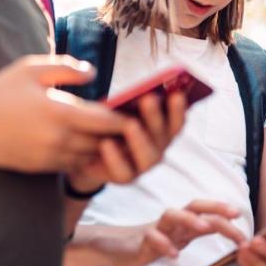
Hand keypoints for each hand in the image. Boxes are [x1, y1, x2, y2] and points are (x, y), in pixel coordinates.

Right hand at [0, 55, 126, 172]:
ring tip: (112, 132)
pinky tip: (87, 141)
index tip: (138, 110)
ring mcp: (49, 157)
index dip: (125, 117)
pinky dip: (83, 154)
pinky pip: (72, 164)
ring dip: (101, 146)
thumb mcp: (31, 69)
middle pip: (103, 141)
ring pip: (90, 156)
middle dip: (117, 133)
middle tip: (133, 121)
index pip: (106, 121)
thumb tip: (94, 73)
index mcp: (59, 113)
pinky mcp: (41, 168)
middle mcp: (58, 140)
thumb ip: (67, 68)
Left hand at [67, 90, 187, 192]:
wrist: (85, 150)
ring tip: (130, 124)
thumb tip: (136, 88)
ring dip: (140, 139)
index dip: (180, 108)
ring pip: (150, 156)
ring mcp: (144, 164)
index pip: (177, 119)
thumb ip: (130, 99)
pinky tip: (106, 143)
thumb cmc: (108, 120)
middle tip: (148, 98)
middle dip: (156, 116)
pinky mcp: (126, 177)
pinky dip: (115, 158)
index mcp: (164, 126)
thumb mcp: (119, 107)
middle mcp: (159, 146)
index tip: (176, 93)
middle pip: (164, 134)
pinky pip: (124, 172)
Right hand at [134, 200, 244, 265]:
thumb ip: (200, 229)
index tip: (243, 221)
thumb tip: (224, 224)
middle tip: (234, 213)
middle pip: (193, 205)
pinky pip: (152, 238)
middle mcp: (173, 222)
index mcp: (184, 222)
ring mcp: (157, 229)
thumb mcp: (181, 236)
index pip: (207, 211)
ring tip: (204, 227)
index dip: (225, 214)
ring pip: (171, 215)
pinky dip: (164, 244)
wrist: (120, 249)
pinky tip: (174, 255)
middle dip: (214, 206)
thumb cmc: (154, 241)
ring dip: (189, 219)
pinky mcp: (142, 242)